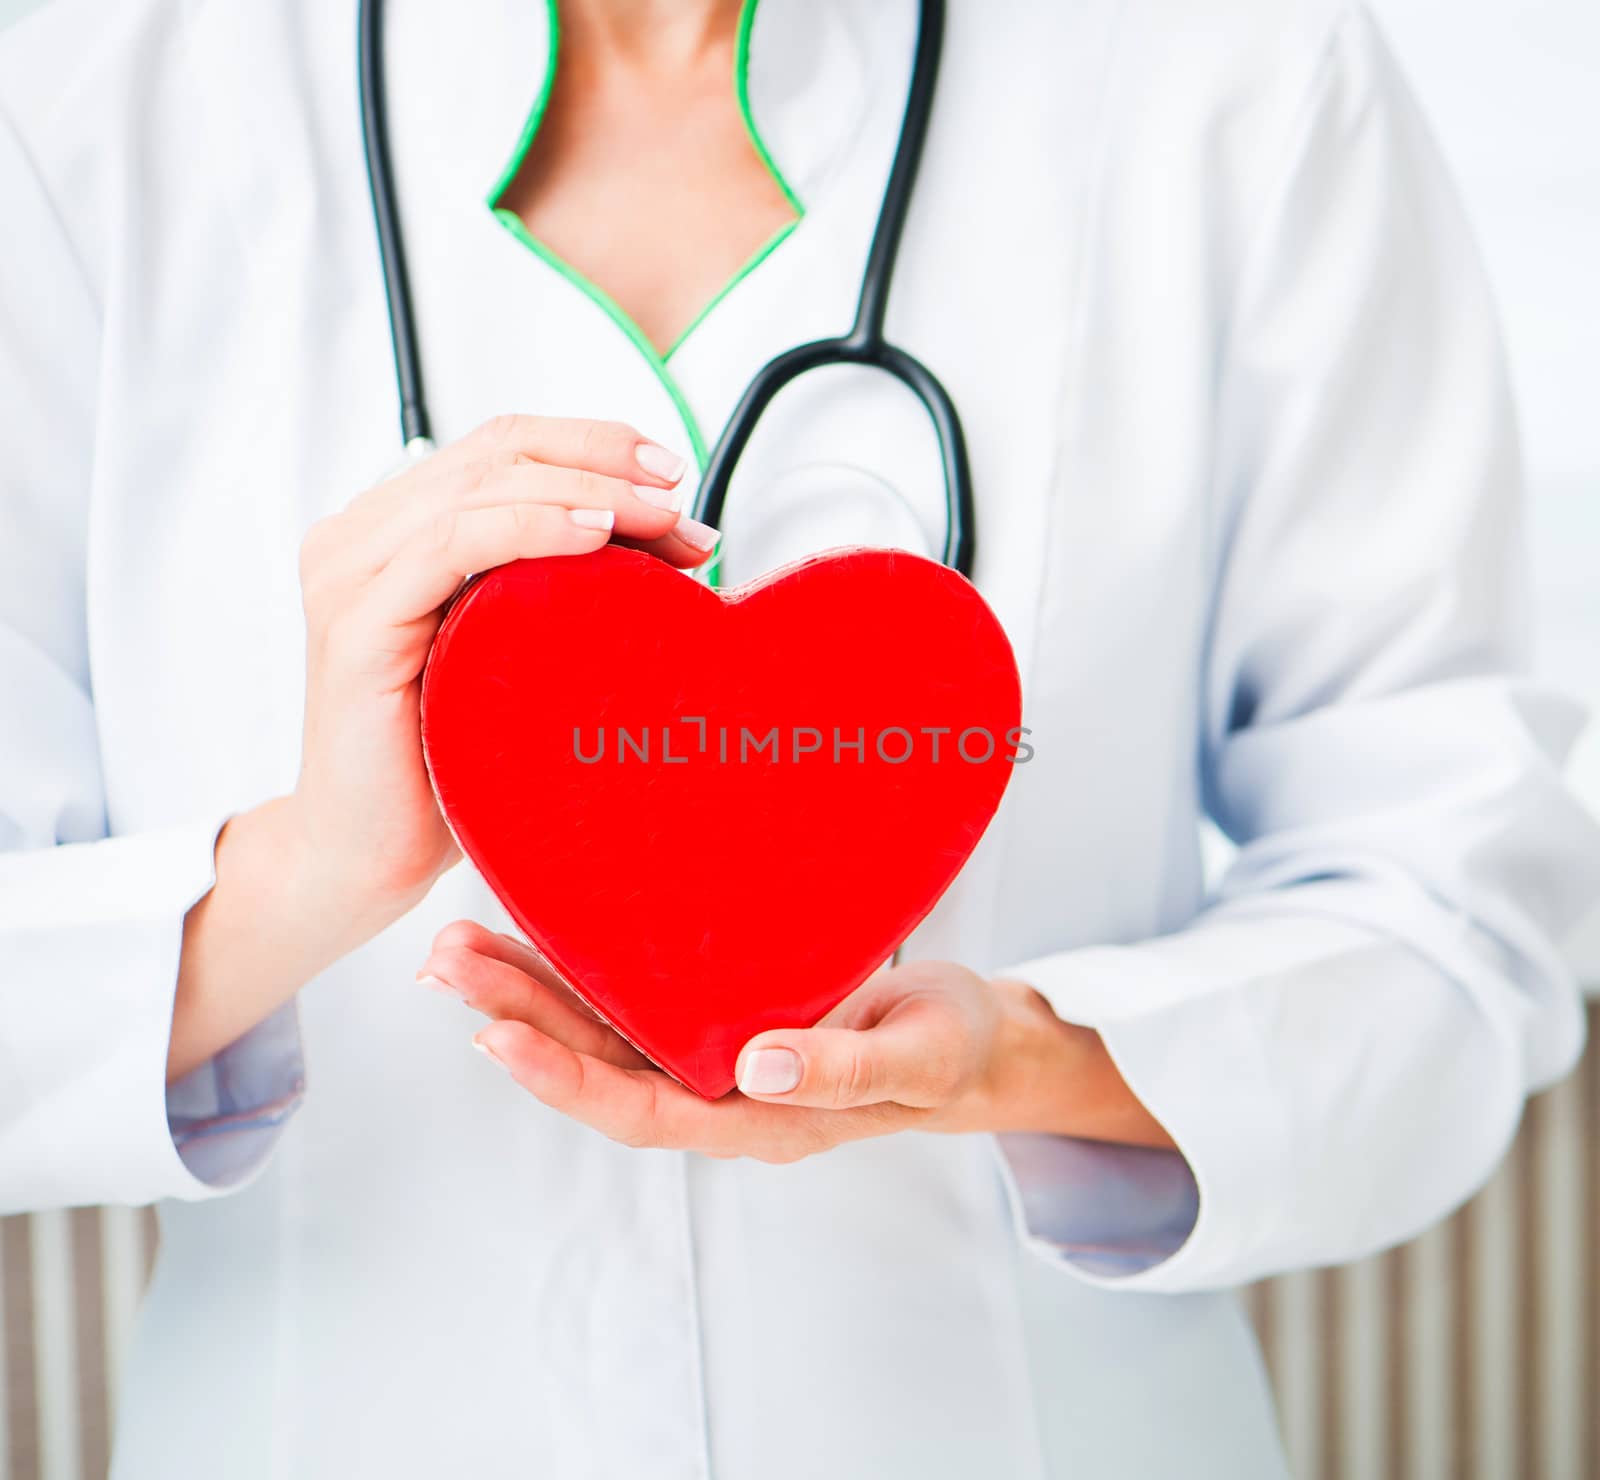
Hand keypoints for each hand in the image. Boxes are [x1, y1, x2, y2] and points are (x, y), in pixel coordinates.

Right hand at [290, 415, 715, 925]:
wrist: (369, 857)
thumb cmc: (448, 762)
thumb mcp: (519, 650)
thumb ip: (561, 584)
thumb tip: (675, 543)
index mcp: (395, 529)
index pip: (503, 447)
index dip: (592, 442)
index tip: (673, 475)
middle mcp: (362, 537)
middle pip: (499, 452)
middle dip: (605, 466)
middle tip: (681, 503)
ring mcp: (351, 574)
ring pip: (483, 488)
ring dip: (588, 493)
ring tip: (660, 519)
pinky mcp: (356, 624)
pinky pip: (452, 546)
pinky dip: (531, 528)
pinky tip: (594, 536)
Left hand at [419, 922, 1176, 1159]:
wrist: (980, 1039)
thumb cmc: (955, 1051)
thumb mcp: (915, 1059)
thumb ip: (839, 1069)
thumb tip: (754, 1067)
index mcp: (759, 1119)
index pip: (640, 1109)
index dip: (563, 1079)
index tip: (495, 1034)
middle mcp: (720, 1091)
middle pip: (598, 1064)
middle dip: (517, 1015)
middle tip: (446, 962)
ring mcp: (716, 1054)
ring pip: (605, 1028)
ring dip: (531, 988)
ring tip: (460, 942)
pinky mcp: (724, 1012)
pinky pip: (639, 995)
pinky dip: (584, 965)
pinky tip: (543, 926)